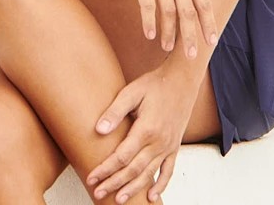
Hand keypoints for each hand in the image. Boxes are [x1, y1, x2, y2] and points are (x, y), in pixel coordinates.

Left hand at [86, 66, 198, 202]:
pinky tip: (152, 196)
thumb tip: (99, 130)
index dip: (105, 169)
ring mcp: (168, 146)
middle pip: (133, 170)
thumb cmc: (155, 84)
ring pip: (149, 174)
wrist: (182, 80)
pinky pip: (169, 171)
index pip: (122, 157)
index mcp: (146, 129)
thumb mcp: (132, 92)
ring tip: (119, 199)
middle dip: (114, 183)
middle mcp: (159, 142)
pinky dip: (161, 185)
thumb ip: (115, 112)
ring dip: (133, 188)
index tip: (92, 178)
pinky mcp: (175, 147)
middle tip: (98, 193)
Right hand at [105, 0, 218, 58]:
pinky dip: (149, 22)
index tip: (212, 42)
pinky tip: (148, 35)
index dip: (209, 23)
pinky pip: (147, 4)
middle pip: (188, 12)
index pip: (204, 2)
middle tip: (191, 57)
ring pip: (168, 12)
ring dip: (168, 33)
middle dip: (191, 36)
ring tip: (166, 48)